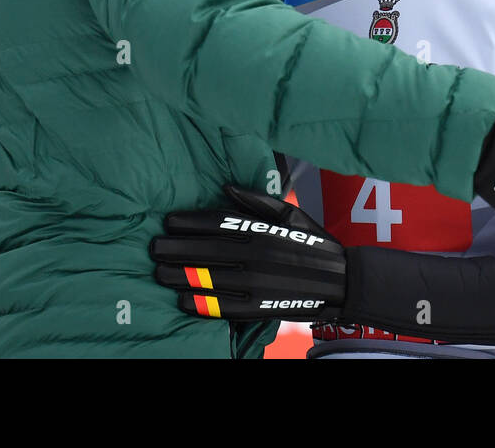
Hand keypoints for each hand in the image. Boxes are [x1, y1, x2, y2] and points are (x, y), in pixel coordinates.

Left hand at [151, 185, 346, 321]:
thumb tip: (223, 186)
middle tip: (153, 248)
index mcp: (261, 229)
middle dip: (174, 249)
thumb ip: (255, 199)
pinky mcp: (260, 307)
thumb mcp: (288, 213)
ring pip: (208, 279)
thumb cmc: (312, 242)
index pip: (216, 222)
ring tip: (158, 273)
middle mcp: (256, 254)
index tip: (168, 222)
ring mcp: (257, 282)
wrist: (341, 280)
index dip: (188, 222)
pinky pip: (222, 306)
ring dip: (179, 276)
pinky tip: (181, 299)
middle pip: (205, 250)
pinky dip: (199, 303)